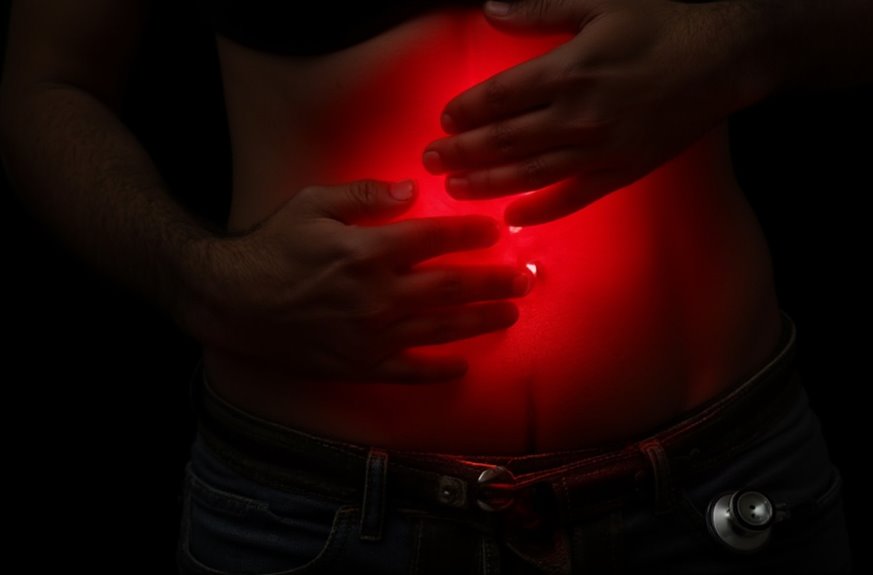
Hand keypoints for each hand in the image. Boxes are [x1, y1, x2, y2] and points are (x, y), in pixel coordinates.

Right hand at [181, 180, 531, 381]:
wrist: (231, 301)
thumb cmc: (272, 246)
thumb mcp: (313, 203)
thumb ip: (365, 194)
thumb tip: (411, 189)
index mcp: (369, 249)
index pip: (435, 239)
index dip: (471, 234)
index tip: (497, 231)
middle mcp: (379, 294)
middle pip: (451, 288)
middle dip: (494, 283)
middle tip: (526, 280)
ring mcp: (373, 334)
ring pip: (441, 330)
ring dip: (481, 322)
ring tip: (511, 315)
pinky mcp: (361, 364)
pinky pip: (409, 371)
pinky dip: (439, 370)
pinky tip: (464, 366)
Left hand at [423, 0, 770, 224]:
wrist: (722, 60)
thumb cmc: (660, 26)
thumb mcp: (598, 5)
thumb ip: (539, 11)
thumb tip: (489, 9)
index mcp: (566, 71)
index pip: (499, 97)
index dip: (466, 111)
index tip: (444, 122)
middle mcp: (577, 115)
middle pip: (504, 141)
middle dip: (462, 154)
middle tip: (431, 163)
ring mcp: (600, 149)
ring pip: (530, 174)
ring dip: (488, 185)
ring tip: (456, 191)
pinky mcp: (622, 171)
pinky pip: (573, 197)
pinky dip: (542, 210)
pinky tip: (515, 218)